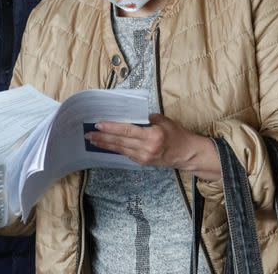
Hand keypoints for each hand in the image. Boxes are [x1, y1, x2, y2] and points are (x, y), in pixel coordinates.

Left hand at [84, 113, 220, 180]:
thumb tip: (133, 115)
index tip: (98, 125)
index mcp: (152, 136)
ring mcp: (144, 157)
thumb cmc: (178, 135)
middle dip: (102, 138)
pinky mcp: (143, 163)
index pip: (127, 131)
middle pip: (120, 142)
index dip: (111, 128)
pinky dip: (115, 149)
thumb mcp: (165, 121)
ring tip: (92, 140)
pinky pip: (126, 154)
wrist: (188, 155)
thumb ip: (148, 118)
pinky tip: (106, 145)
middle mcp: (146, 148)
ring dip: (105, 145)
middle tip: (88, 134)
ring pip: (120, 149)